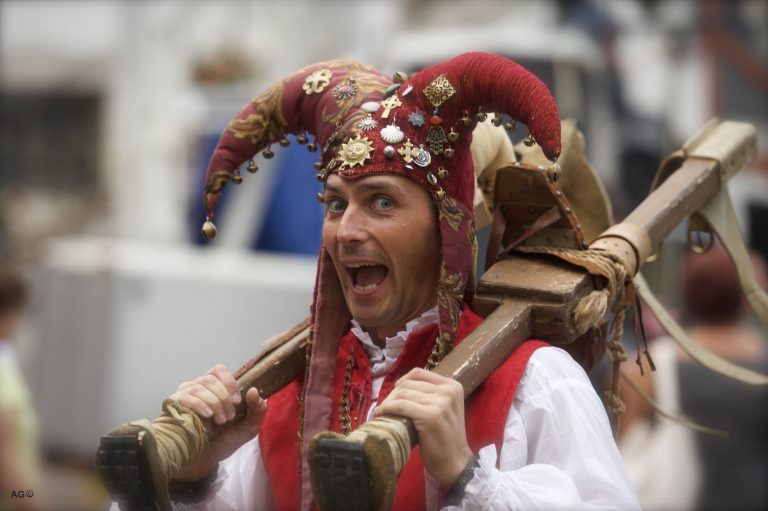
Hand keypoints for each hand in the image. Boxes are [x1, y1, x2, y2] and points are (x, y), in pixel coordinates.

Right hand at [169, 365, 266, 480]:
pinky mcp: (174, 406)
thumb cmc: (224, 441)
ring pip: (199, 387)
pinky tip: (207, 416)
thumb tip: (253, 390)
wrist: (204, 461)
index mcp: (215, 388)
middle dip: (224, 398)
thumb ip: (257, 410)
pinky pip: (186, 398)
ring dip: (214, 404)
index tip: (238, 401)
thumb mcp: (247, 427)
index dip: (230, 382)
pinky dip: (200, 405)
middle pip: (210, 379)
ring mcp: (184, 395)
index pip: (219, 370)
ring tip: (220, 422)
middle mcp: (198, 387)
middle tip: (229, 417)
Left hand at [374, 368, 472, 487]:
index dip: (402, 382)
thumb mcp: (443, 409)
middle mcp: (448, 390)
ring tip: (383, 413)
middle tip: (386, 407)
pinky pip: (401, 406)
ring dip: (388, 403)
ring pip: (403, 394)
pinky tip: (381, 414)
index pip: (418, 373)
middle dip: (393, 394)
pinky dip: (388, 409)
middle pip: (409, 383)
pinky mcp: (430, 416)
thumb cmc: (444, 437)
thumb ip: (429, 395)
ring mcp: (441, 403)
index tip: (394, 395)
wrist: (455, 462)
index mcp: (452, 385)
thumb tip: (399, 387)